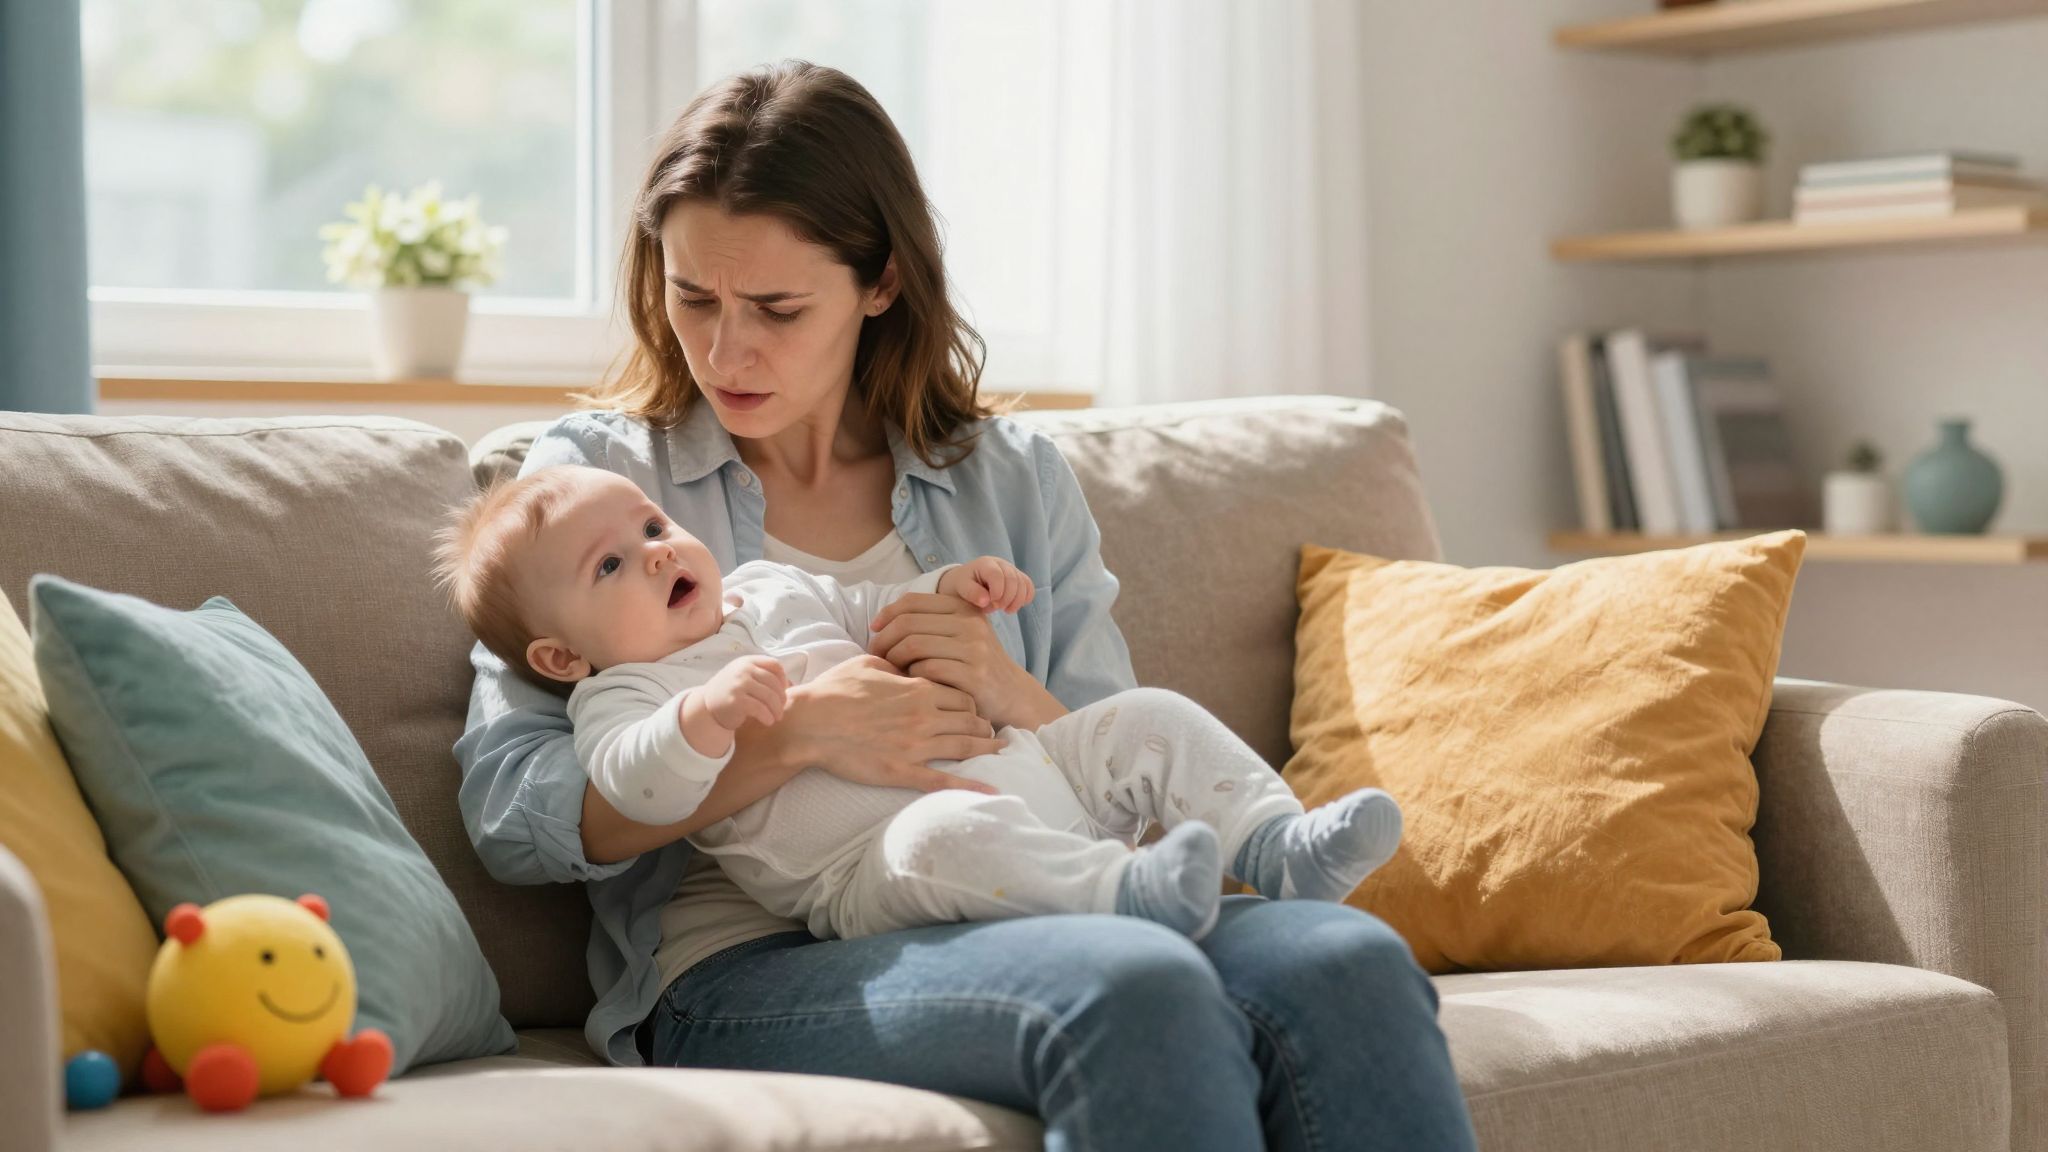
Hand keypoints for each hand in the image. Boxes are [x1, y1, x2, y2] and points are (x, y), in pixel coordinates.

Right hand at [699, 655, 788, 731]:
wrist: (706, 707)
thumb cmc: (730, 693)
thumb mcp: (744, 677)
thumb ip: (762, 676)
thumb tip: (791, 684)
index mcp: (747, 661)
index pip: (774, 665)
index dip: (783, 679)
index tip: (783, 692)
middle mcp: (743, 669)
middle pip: (774, 682)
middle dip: (781, 698)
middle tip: (781, 710)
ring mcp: (739, 684)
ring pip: (769, 696)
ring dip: (777, 709)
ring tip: (776, 717)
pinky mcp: (736, 700)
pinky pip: (760, 708)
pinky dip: (767, 716)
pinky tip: (768, 721)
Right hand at [781, 656, 1003, 792]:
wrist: (810, 723)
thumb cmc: (835, 690)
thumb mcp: (868, 663)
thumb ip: (895, 663)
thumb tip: (907, 662)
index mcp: (917, 690)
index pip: (961, 694)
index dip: (971, 701)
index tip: (974, 707)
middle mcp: (923, 717)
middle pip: (970, 720)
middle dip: (983, 724)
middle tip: (991, 730)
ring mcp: (915, 746)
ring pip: (964, 746)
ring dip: (986, 748)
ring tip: (999, 750)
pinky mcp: (902, 771)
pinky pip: (943, 781)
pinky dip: (970, 786)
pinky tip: (992, 791)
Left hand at [868, 593, 1065, 729]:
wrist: (1011, 695)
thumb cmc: (974, 665)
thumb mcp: (960, 635)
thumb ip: (930, 623)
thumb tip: (881, 621)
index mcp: (963, 608)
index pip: (912, 601)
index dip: (886, 614)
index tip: (874, 631)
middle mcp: (970, 623)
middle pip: (908, 623)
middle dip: (884, 640)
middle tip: (875, 655)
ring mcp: (974, 648)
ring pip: (914, 645)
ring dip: (893, 659)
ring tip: (889, 670)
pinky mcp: (973, 675)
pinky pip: (927, 669)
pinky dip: (911, 676)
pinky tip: (910, 683)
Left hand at [939, 556, 1035, 612]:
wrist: (967, 582)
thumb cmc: (964, 585)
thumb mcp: (961, 588)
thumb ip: (971, 592)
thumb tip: (985, 600)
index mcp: (985, 563)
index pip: (997, 575)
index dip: (997, 591)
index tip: (991, 603)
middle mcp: (1001, 564)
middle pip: (1013, 579)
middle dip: (1007, 598)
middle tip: (997, 608)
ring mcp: (1011, 570)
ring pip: (1023, 583)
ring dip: (1017, 601)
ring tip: (1006, 610)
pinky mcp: (1018, 578)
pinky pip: (1029, 586)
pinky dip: (1025, 598)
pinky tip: (1015, 606)